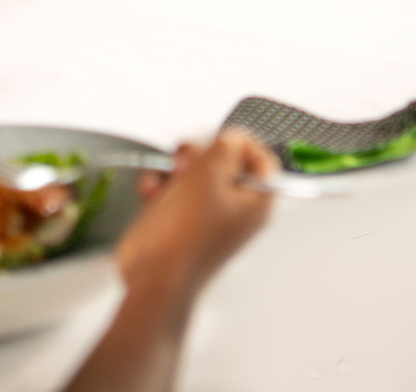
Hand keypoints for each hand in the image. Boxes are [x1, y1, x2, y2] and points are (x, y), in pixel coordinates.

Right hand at [116, 129, 276, 304]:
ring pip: (193, 173)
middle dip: (201, 155)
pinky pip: (169, 189)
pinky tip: (153, 193)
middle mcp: (234, 211)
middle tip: (191, 163)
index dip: (242, 143)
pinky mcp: (178, 222)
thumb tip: (232, 138)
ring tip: (169, 179)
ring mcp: (204, 217)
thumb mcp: (212, 174)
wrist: (153, 276)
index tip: (222, 139)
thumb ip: (227, 146)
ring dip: (175, 169)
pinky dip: (159, 186)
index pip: (263, 161)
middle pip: (223, 162)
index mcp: (256, 203)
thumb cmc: (186, 236)